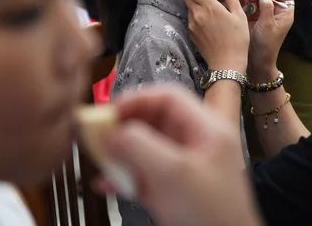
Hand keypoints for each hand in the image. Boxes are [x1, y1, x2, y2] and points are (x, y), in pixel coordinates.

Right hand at [101, 86, 263, 225]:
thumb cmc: (213, 216)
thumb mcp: (174, 174)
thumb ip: (140, 147)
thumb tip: (112, 132)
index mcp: (207, 129)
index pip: (168, 97)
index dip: (137, 100)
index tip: (109, 112)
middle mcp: (196, 143)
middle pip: (153, 121)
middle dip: (124, 127)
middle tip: (98, 135)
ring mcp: (184, 167)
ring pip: (145, 147)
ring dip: (120, 153)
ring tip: (100, 159)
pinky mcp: (173, 189)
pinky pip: (144, 173)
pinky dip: (124, 176)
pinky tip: (107, 184)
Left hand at [185, 0, 249, 71]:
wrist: (227, 63)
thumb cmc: (237, 40)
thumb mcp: (240, 16)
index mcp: (209, 7)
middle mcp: (197, 14)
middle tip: (208, 2)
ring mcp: (192, 25)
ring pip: (189, 9)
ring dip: (197, 9)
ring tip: (211, 16)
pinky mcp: (191, 35)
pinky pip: (191, 22)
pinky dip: (197, 20)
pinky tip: (209, 28)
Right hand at [245, 0, 294, 79]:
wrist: (255, 59)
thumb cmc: (266, 46)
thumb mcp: (267, 25)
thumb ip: (266, 7)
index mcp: (284, 13)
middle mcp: (275, 12)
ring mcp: (263, 13)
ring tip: (246, 3)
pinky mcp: (252, 16)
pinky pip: (249, 4)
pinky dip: (244, 2)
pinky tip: (239, 2)